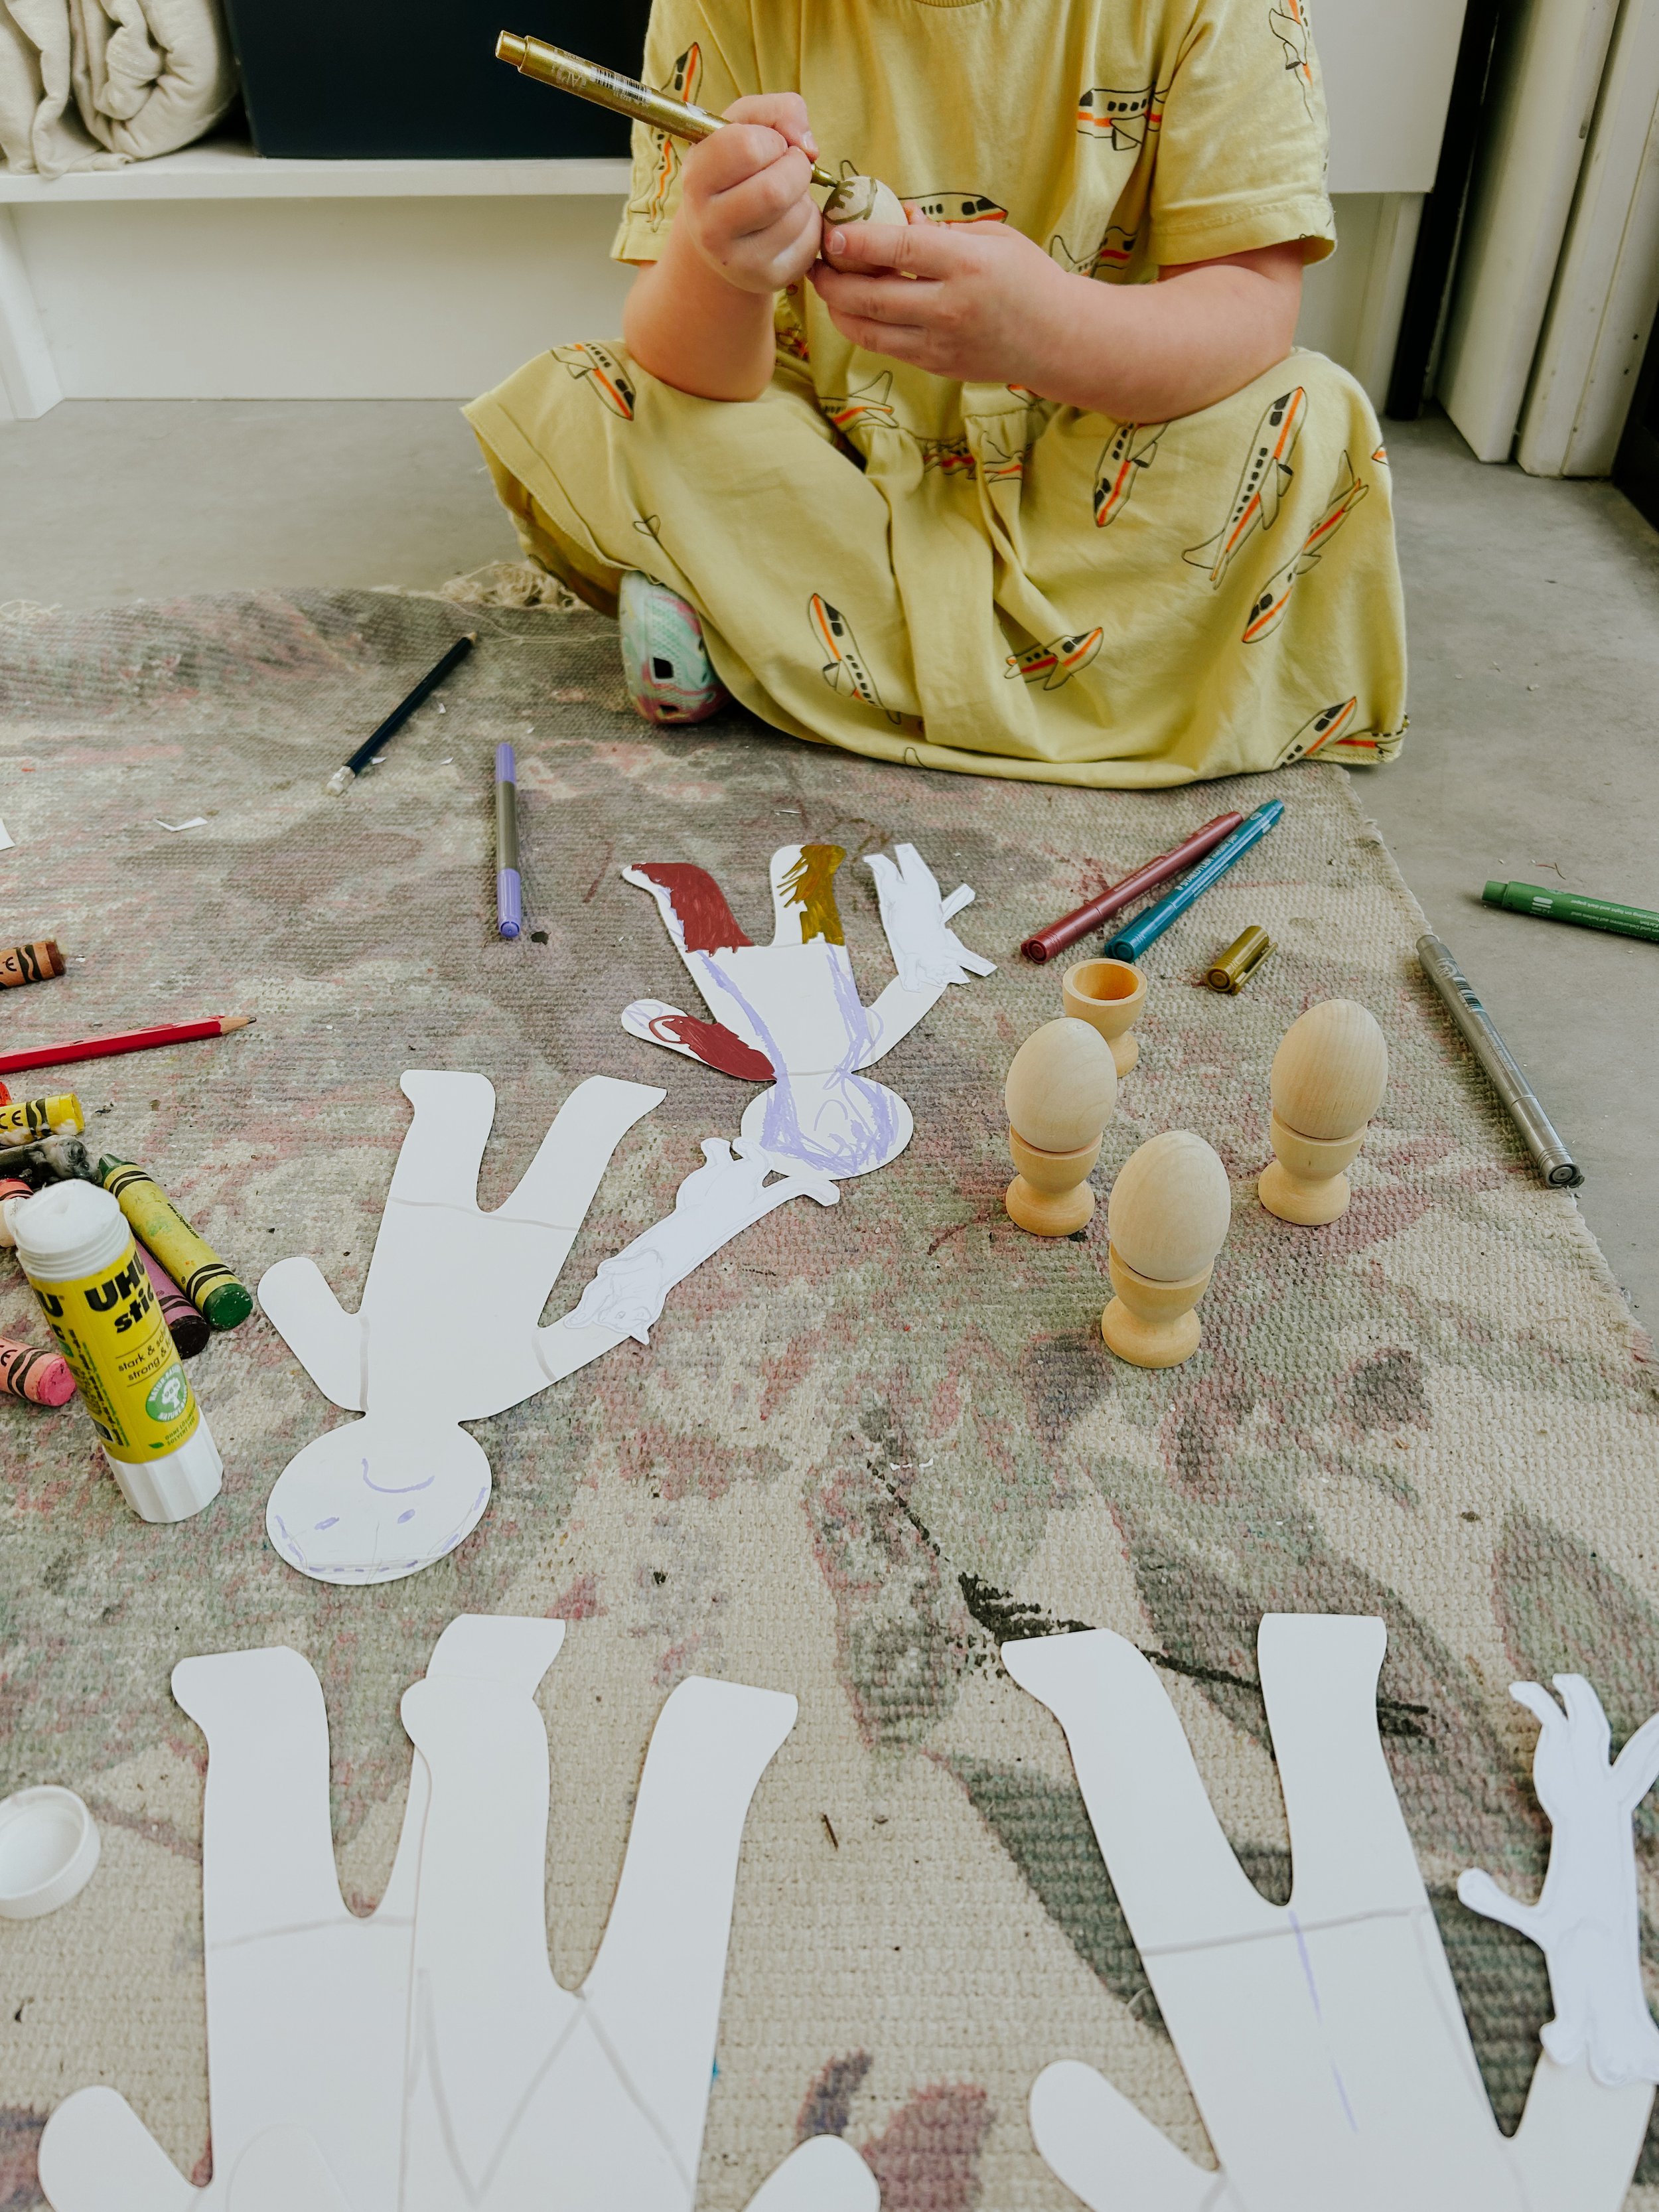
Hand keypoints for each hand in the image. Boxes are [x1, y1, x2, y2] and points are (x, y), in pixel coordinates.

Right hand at [680, 93, 823, 294]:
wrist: (721, 235)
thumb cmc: (736, 170)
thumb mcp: (744, 126)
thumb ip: (778, 112)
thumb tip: (809, 147)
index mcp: (696, 178)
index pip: (746, 147)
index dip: (772, 139)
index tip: (770, 145)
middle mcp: (709, 226)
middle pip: (775, 190)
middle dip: (796, 168)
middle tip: (790, 166)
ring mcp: (737, 260)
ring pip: (797, 216)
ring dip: (804, 197)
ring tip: (786, 196)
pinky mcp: (767, 279)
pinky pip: (810, 242)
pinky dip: (812, 223)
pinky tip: (791, 222)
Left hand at [811, 215, 1076, 384]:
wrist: (1057, 339)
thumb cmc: (1027, 278)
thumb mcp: (994, 239)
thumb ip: (941, 231)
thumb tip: (895, 218)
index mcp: (966, 266)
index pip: (898, 252)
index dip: (856, 243)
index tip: (830, 233)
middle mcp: (949, 308)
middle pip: (871, 298)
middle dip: (832, 281)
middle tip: (813, 261)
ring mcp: (940, 343)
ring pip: (870, 330)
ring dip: (838, 309)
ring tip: (827, 286)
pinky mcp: (936, 365)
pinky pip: (886, 346)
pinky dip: (863, 326)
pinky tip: (853, 308)